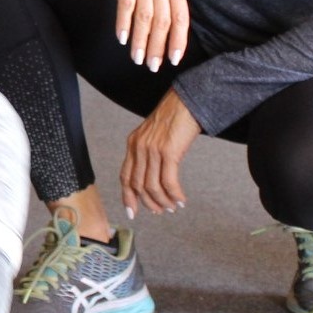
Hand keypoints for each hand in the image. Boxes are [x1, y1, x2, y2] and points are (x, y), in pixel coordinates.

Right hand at [108, 0, 188, 71]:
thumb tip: (172, 29)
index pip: (181, 17)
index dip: (178, 40)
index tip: (173, 59)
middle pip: (162, 21)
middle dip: (157, 46)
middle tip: (153, 65)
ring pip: (144, 17)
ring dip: (140, 40)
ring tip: (137, 58)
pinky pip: (125, 4)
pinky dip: (123, 23)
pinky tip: (122, 38)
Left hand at [120, 89, 200, 217]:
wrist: (187, 101)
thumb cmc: (174, 117)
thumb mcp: (153, 135)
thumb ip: (147, 153)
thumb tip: (150, 179)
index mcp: (132, 143)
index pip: (125, 176)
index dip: (128, 197)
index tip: (132, 212)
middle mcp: (139, 147)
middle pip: (138, 185)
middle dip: (149, 203)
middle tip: (160, 211)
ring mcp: (152, 149)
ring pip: (153, 186)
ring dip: (163, 201)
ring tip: (173, 206)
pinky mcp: (169, 152)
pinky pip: (169, 181)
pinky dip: (175, 194)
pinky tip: (181, 199)